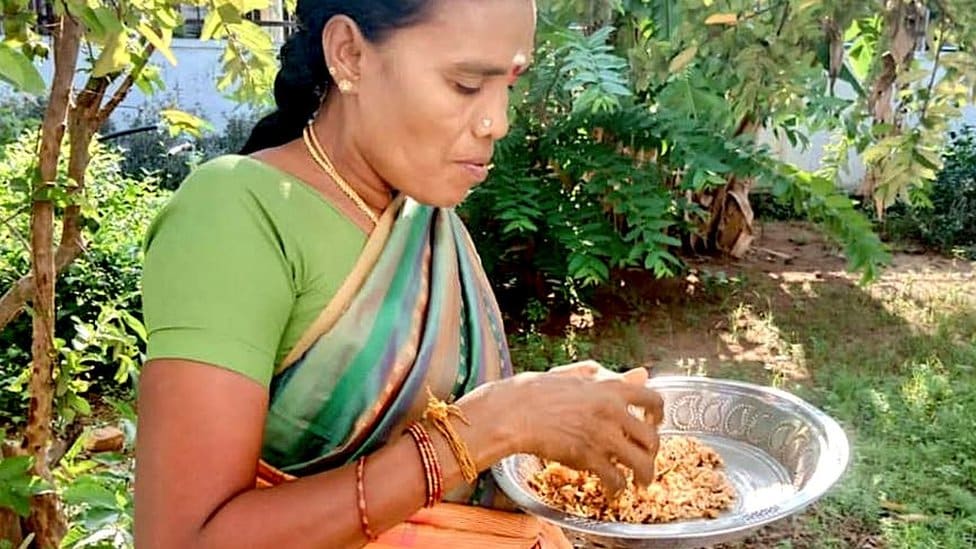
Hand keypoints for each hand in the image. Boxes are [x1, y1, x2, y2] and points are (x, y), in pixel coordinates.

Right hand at [505, 363, 663, 494]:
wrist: (514, 412)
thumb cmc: (538, 391)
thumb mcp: (578, 375)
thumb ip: (611, 376)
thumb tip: (641, 374)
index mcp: (611, 388)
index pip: (654, 399)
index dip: (659, 415)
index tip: (654, 424)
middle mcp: (613, 411)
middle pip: (652, 438)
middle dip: (653, 454)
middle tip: (646, 461)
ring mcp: (602, 436)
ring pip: (641, 463)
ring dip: (645, 477)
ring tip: (641, 484)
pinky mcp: (588, 458)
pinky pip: (615, 478)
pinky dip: (617, 487)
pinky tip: (612, 489)